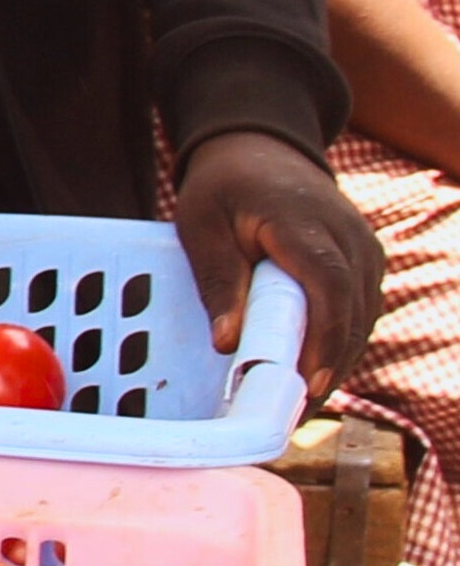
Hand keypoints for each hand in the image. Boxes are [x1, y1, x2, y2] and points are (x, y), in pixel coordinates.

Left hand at [174, 130, 384, 398]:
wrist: (260, 151)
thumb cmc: (223, 189)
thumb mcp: (201, 227)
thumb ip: (218, 280)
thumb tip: (227, 343)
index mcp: (303, 221)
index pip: (328, 282)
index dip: (323, 335)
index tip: (308, 380)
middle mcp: (348, 235)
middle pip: (353, 308)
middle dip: (330, 363)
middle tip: (296, 414)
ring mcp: (364, 248)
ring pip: (363, 315)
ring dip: (338, 360)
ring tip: (302, 406)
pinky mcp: (364, 262)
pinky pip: (360, 310)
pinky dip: (341, 343)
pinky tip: (314, 375)